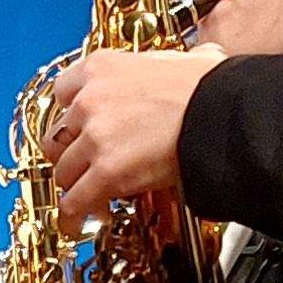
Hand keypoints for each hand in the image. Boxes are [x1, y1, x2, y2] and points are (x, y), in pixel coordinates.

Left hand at [46, 45, 219, 225]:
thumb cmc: (211, 86)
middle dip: (69, 153)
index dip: (69, 114)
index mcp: (101, 68)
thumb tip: (196, 61)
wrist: (224, 110)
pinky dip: (74, 214)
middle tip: (81, 165)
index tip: (76, 125)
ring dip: (75, 185)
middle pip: (58, 135)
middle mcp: (89, 100)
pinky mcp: (106, 171)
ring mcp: (95, 136)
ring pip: (64, 171)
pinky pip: (75, 200)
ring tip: (89, 196)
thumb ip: (162, 65)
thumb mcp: (177, 61)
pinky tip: (78, 221)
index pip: (61, 92)